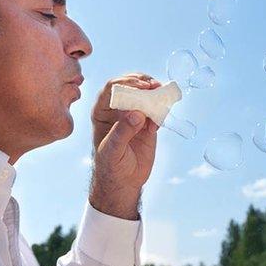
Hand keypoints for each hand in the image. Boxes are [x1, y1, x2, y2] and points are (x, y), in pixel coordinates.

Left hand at [89, 73, 161, 219]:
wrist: (123, 182)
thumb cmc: (110, 166)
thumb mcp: (112, 150)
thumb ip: (122, 131)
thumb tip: (137, 113)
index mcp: (102, 111)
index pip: (112, 88)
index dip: (126, 83)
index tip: (140, 87)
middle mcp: (118, 109)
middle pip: (130, 86)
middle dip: (143, 82)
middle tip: (154, 86)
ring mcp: (134, 115)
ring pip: (145, 95)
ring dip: (155, 92)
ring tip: (162, 93)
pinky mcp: (148, 123)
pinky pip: (157, 110)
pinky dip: (161, 110)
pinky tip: (159, 122)